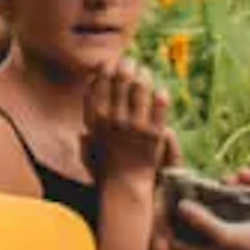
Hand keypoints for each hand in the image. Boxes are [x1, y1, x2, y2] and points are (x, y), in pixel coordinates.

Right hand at [84, 61, 174, 185]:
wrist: (124, 186)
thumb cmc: (107, 160)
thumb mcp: (90, 133)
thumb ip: (89, 110)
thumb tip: (90, 81)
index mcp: (97, 117)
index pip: (100, 81)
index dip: (106, 67)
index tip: (111, 63)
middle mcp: (114, 118)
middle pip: (121, 78)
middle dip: (126, 65)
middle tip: (131, 62)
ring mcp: (135, 125)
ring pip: (140, 87)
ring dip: (143, 74)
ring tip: (145, 73)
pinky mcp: (154, 134)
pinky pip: (160, 105)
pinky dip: (161, 95)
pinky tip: (161, 92)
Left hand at [168, 193, 249, 249]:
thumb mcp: (228, 234)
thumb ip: (203, 222)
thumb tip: (181, 206)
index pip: (171, 241)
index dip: (163, 223)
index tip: (161, 200)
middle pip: (182, 233)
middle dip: (176, 213)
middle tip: (173, 190)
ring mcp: (222, 247)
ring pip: (198, 228)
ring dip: (194, 209)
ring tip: (192, 188)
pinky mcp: (235, 240)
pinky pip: (215, 224)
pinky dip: (211, 210)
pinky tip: (217, 195)